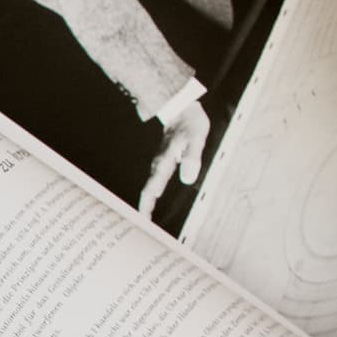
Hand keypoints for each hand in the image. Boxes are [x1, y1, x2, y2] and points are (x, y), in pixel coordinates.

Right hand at [140, 100, 209, 215]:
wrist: (182, 107)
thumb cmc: (190, 123)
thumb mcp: (196, 140)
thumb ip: (192, 158)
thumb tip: (187, 179)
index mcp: (165, 163)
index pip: (153, 189)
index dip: (147, 206)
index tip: (143, 221)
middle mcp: (159, 165)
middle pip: (148, 191)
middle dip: (143, 210)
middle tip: (140, 230)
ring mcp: (161, 163)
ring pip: (151, 187)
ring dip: (148, 203)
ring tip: (145, 222)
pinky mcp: (165, 161)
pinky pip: (156, 181)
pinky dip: (153, 194)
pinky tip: (155, 202)